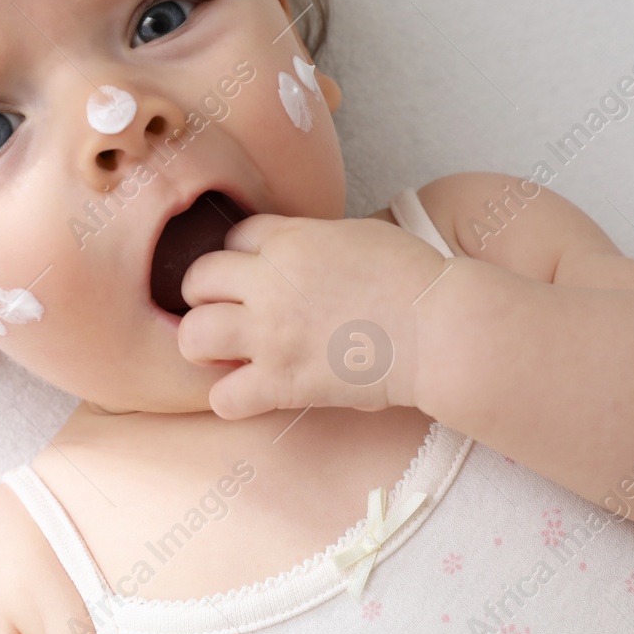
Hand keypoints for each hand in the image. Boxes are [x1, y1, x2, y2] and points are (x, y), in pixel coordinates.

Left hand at [176, 213, 453, 419]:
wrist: (440, 329)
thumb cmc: (413, 279)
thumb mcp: (357, 235)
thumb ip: (312, 241)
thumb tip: (293, 253)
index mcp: (291, 240)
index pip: (232, 236)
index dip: (239, 256)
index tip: (252, 274)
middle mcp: (270, 283)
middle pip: (198, 278)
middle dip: (205, 295)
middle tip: (227, 312)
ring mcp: (271, 333)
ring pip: (193, 335)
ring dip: (204, 344)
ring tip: (227, 351)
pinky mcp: (283, 381)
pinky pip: (223, 397)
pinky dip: (231, 398)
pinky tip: (251, 392)